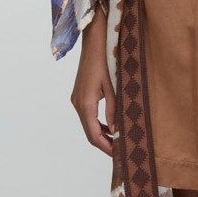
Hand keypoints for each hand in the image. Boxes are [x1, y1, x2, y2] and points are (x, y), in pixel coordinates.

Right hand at [71, 5, 117, 156]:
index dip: (106, 147)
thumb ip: (115, 109)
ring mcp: (77, 99)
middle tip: (120, 153)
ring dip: (102, 135)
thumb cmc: (105, 59)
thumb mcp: (113, 86)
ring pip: (88, 124)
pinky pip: (88, 115)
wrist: (94, 40)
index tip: (118, 156)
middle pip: (90, 132)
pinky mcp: (80, 94)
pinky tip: (111, 126)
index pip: (94, 134)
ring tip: (118, 142)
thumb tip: (118, 131)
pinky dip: (99, 124)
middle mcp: (77, 103)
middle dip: (104, 144)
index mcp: (85, 103)